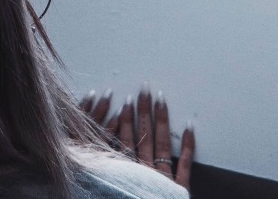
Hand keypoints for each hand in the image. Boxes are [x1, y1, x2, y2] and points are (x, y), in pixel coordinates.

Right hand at [79, 85, 193, 189]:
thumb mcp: (116, 192)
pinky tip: (191, 127)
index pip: (125, 141)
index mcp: (127, 176)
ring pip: (161, 144)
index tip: (124, 101)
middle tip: (143, 89)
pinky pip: (186, 165)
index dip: (125, 121)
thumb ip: (109, 178)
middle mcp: (144, 175)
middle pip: (143, 137)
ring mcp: (163, 181)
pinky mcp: (179, 190)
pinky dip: (189, 146)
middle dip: (143, 111)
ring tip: (161, 98)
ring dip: (162, 121)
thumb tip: (86, 165)